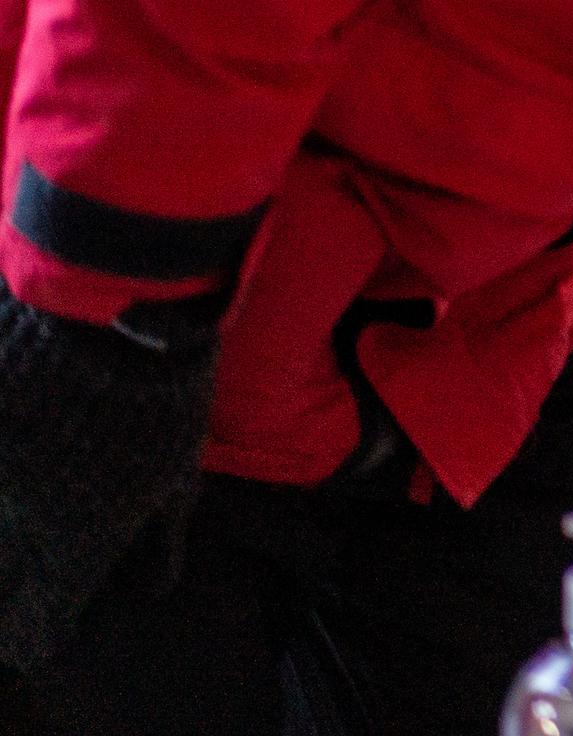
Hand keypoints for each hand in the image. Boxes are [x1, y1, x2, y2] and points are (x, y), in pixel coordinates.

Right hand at [0, 290, 218, 671]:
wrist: (109, 306)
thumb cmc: (162, 388)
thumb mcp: (180, 463)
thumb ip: (165, 530)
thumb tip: (159, 588)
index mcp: (78, 538)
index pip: (41, 622)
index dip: (39, 639)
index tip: (43, 641)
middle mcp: (19, 522)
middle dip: (4, 612)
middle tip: (17, 608)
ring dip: (3, 551)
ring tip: (18, 543)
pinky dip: (0, 484)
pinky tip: (13, 474)